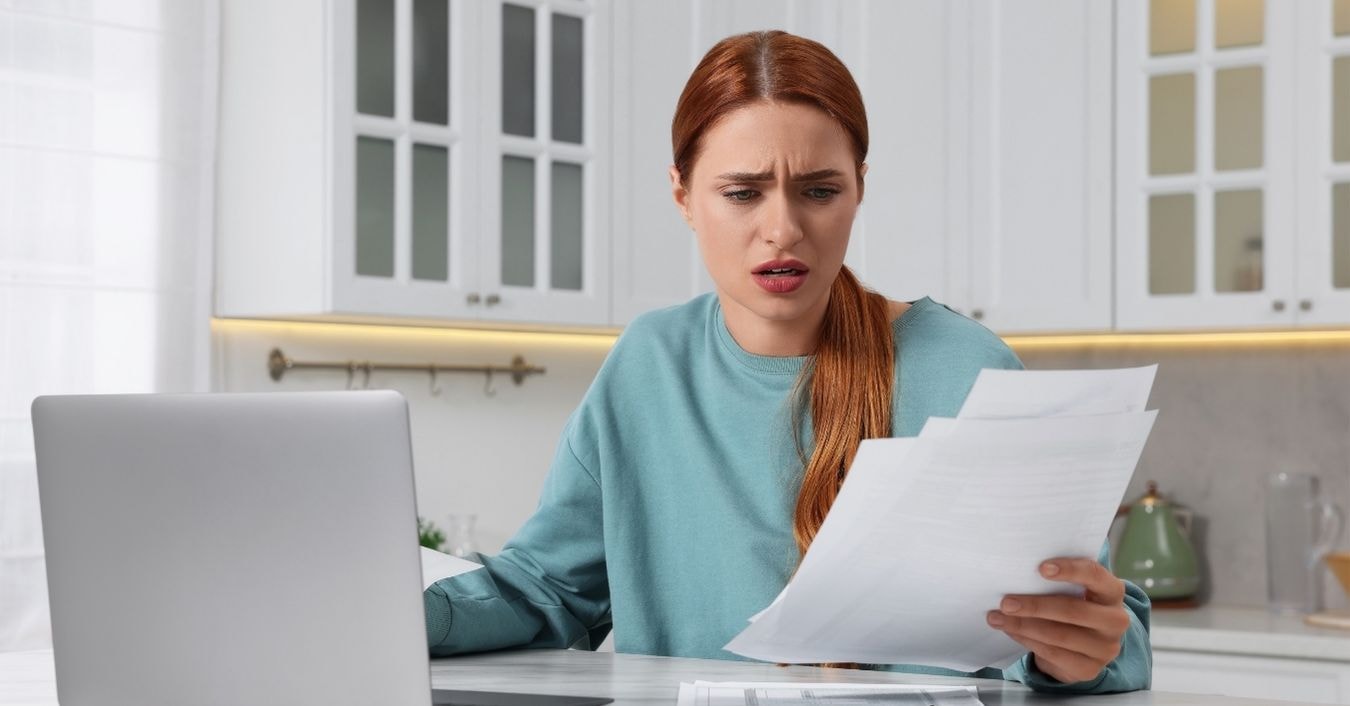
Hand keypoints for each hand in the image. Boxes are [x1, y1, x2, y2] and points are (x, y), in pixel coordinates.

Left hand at [985, 557, 1130, 684]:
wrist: (1086, 645)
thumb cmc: (1074, 605)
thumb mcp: (1074, 590)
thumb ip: (1056, 580)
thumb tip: (1017, 572)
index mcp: (1112, 592)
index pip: (1095, 575)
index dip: (1070, 570)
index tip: (1041, 568)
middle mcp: (1115, 620)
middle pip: (1073, 610)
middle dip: (1035, 606)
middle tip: (1006, 602)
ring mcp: (1105, 648)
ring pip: (1059, 636)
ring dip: (1023, 626)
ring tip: (998, 618)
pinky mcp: (1089, 669)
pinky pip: (1052, 653)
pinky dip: (1027, 641)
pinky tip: (1012, 632)